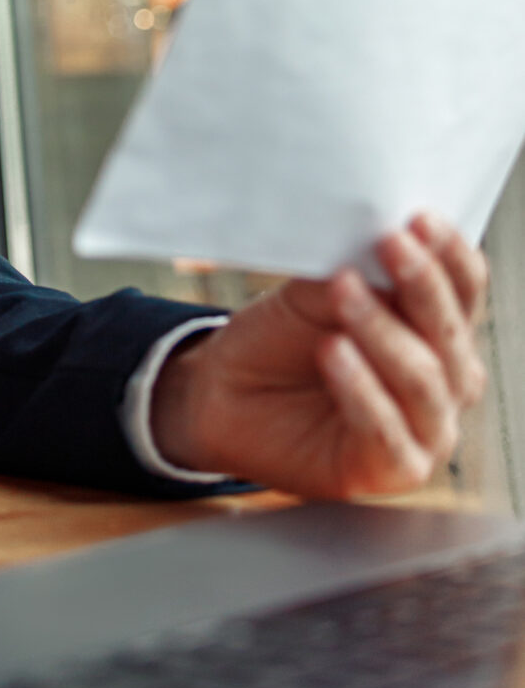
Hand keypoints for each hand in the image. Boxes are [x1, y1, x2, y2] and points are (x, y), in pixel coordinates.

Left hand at [150, 213, 487, 497]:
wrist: (225, 395)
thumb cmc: (281, 342)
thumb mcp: (312, 297)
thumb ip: (351, 277)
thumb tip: (375, 243)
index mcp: (435, 330)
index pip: (463, 291)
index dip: (449, 255)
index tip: (421, 218)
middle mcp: (446, 382)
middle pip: (450, 334)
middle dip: (422, 285)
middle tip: (390, 243)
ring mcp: (427, 429)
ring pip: (422, 379)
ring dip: (382, 330)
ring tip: (343, 291)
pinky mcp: (395, 470)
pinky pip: (388, 431)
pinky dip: (361, 388)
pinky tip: (334, 351)